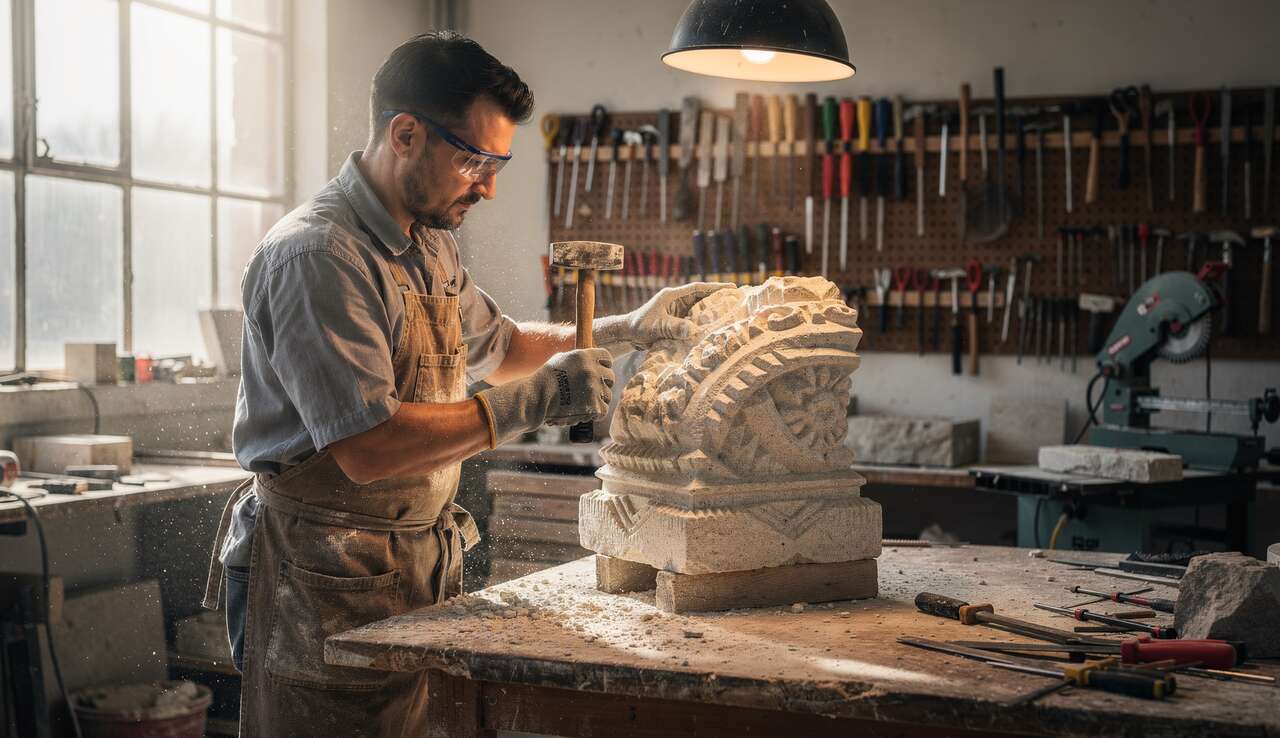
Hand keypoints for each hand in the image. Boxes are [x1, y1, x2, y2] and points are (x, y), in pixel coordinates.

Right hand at [477, 348, 614, 445]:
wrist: (537, 398)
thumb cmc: (544, 379)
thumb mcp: (560, 359)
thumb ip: (577, 359)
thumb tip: (587, 358)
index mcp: (585, 356)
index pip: (607, 358)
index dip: (606, 366)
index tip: (602, 372)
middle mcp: (592, 370)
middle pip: (611, 377)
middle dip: (604, 384)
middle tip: (595, 390)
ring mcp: (594, 388)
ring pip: (607, 395)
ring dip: (599, 400)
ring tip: (585, 403)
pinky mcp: (594, 405)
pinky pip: (603, 410)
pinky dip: (595, 413)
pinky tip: (586, 412)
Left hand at [594, 282, 733, 353]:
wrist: (629, 334)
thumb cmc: (640, 327)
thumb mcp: (657, 326)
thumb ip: (673, 327)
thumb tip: (693, 330)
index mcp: (673, 295)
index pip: (698, 288)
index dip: (715, 287)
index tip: (731, 287)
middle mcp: (678, 301)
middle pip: (703, 298)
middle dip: (719, 299)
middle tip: (739, 301)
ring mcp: (679, 311)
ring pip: (700, 310)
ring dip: (714, 312)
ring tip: (733, 315)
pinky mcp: (678, 322)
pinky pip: (695, 320)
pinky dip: (705, 323)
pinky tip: (716, 329)